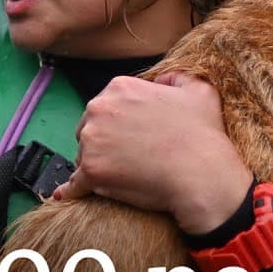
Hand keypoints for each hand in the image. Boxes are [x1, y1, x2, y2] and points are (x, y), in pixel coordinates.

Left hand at [52, 72, 252, 234]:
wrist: (201, 174)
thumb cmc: (202, 135)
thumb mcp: (198, 90)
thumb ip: (175, 78)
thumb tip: (162, 81)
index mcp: (120, 88)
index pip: (104, 105)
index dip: (117, 123)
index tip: (130, 136)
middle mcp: (99, 109)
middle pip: (89, 128)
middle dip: (103, 141)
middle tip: (128, 156)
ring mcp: (92, 141)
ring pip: (83, 154)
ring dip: (96, 163)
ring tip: (121, 174)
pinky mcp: (91, 172)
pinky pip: (74, 183)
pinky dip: (72, 189)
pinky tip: (69, 193)